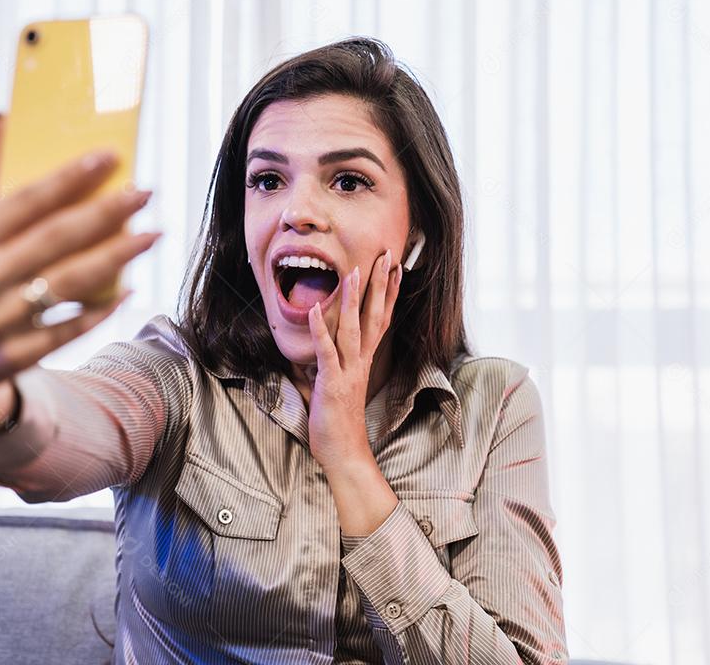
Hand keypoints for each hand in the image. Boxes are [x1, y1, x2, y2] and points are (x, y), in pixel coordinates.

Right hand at [0, 113, 161, 429]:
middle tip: (145, 192)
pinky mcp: (15, 358)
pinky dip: (103, 308)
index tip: (111, 155)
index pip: (24, 201)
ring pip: (69, 283)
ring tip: (153, 235)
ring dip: (117, 256)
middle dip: (106, 212)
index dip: (70, 177)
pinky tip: (130, 286)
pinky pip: (70, 328)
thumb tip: (6, 118)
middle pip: (55, 239)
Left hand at [305, 248, 402, 470]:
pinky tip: (313, 309)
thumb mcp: (335, 388)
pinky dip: (319, 330)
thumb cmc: (339, 424)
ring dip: (352, 299)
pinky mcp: (332, 382)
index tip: (395, 269)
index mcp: (364, 361)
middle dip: (379, 284)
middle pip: (374, 316)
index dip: (389, 293)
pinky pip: (326, 351)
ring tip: (354, 271)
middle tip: (387, 255)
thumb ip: (330, 367)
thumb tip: (318, 355)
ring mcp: (348, 371)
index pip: (380, 319)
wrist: (345, 454)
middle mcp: (361, 361)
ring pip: (352, 328)